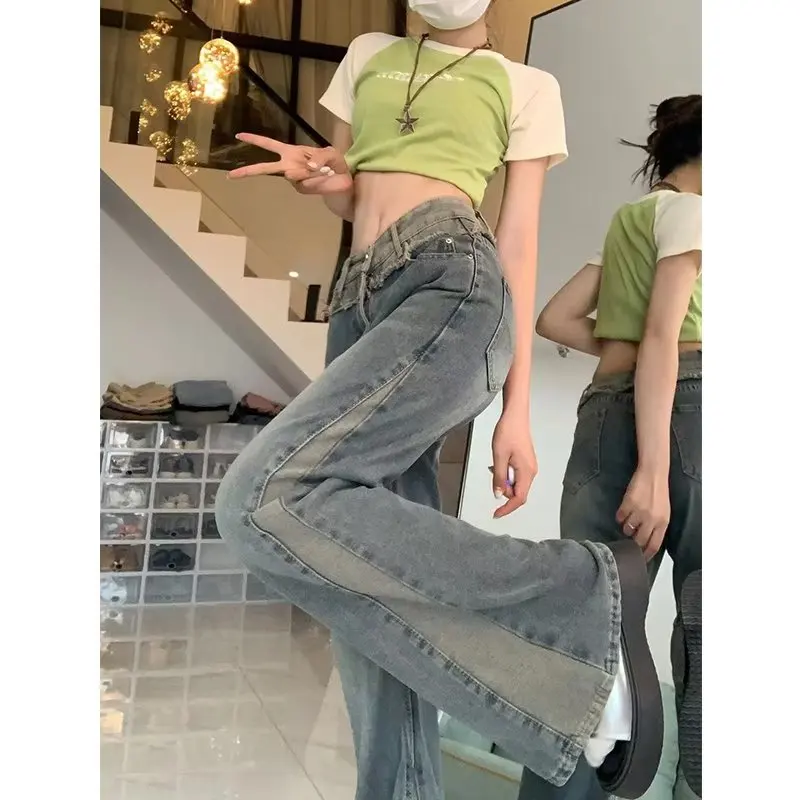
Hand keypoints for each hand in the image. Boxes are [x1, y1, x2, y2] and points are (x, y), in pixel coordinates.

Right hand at [228, 133, 352, 195]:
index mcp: (291, 152)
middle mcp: (289, 165)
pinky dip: (315, 179)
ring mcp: (295, 179)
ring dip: (309, 171)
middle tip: (231, 175)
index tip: (239, 136)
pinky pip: (304, 182)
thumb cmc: (336, 164)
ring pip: (292, 174)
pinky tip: (323, 177)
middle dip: (249, 171)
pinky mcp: (302, 189)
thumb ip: (321, 157)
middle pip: (265, 168)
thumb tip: (308, 166)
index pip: (270, 145)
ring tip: (324, 170)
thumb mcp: (332, 154)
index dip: (255, 140)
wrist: (345, 183)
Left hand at [490, 411, 537, 518]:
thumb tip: (499, 495)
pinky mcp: (526, 461)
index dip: (507, 508)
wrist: (515, 416)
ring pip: (517, 484)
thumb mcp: (499, 456)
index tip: (495, 514)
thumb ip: (499, 478)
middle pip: (518, 492)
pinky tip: (500, 462)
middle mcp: (531, 472)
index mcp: (527, 472)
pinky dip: (507, 475)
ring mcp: (530, 466)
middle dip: (504, 491)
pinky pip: (517, 476)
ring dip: (504, 481)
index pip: (519, 498)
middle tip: (493, 475)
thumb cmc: (507, 433)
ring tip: (496, 465)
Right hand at [616, 468, 669, 560]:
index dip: (646, 554)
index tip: (640, 558)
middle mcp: (651, 519)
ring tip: (629, 519)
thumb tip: (647, 541)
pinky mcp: (628, 504)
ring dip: (626, 527)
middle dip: (633, 542)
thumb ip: (657, 526)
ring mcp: (639, 512)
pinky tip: (625, 510)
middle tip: (630, 539)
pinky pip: (620, 517)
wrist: (653, 474)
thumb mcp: (664, 512)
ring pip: (627, 529)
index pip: (654, 545)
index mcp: (663, 523)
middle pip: (639, 540)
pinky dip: (620, 516)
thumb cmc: (659, 492)